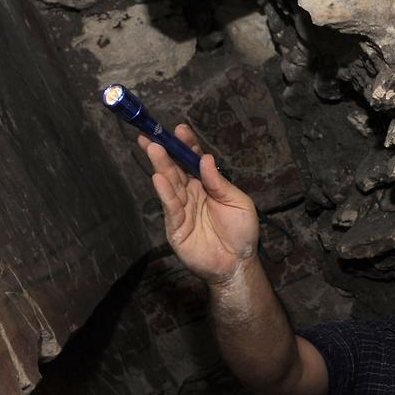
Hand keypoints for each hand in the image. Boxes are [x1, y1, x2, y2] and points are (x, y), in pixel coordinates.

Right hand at [140, 124, 259, 285]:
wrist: (238, 263)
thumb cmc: (241, 232)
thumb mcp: (238, 202)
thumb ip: (220, 183)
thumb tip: (205, 159)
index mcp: (207, 185)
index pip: (193, 161)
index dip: (186, 145)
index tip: (180, 130)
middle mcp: (192, 193)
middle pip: (176, 169)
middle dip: (165, 151)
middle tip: (153, 135)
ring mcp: (182, 209)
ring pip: (169, 184)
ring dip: (161, 166)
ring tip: (153, 149)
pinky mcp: (176, 226)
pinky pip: (170, 206)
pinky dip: (164, 192)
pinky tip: (158, 177)